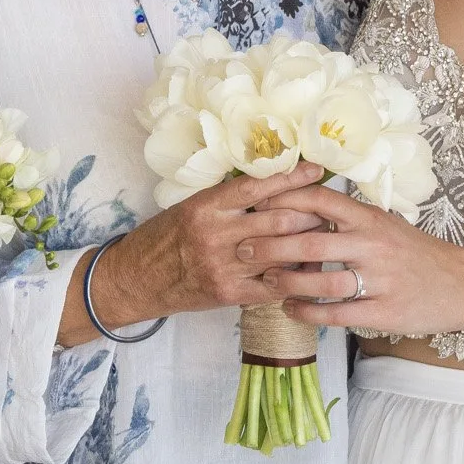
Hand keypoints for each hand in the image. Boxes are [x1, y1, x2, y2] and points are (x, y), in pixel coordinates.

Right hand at [86, 162, 327, 328]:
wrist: (136, 279)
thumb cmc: (165, 237)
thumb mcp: (191, 207)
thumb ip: (228, 200)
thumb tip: (273, 186)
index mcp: (207, 206)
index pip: (257, 186)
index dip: (291, 177)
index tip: (316, 169)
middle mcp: (217, 234)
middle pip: (278, 219)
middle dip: (309, 214)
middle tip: (327, 209)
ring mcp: (224, 267)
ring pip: (280, 253)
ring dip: (308, 244)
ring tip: (325, 236)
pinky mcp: (229, 294)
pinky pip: (272, 285)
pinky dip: (294, 276)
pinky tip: (309, 270)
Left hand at [245, 183, 463, 335]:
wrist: (461, 284)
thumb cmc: (416, 253)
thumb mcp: (386, 224)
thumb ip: (350, 218)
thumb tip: (302, 205)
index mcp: (371, 219)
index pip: (321, 201)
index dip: (284, 200)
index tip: (255, 205)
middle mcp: (373, 245)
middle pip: (311, 242)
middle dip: (270, 247)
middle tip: (242, 249)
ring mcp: (379, 280)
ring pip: (321, 282)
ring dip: (285, 284)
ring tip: (264, 283)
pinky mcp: (383, 312)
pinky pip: (336, 314)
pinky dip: (307, 313)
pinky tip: (290, 311)